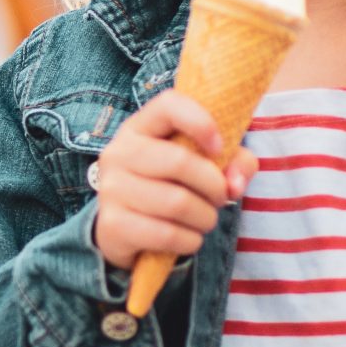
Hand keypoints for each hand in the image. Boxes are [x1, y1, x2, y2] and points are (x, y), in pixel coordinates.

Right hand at [90, 88, 257, 271]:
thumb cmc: (171, 186)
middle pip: (180, 162)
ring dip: (206, 218)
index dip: (201, 122)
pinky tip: (187, 238)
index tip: (219, 147)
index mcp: (139, 128)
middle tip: (220, 197)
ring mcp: (110, 190)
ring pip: (177, 203)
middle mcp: (118, 153)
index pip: (169, 105)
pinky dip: (190, 240)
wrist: (124, 229)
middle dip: (214, 186)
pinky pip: (166, 234)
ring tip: (204, 219)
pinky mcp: (111, 225)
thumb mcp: (204, 165)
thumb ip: (234, 163)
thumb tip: (235, 184)